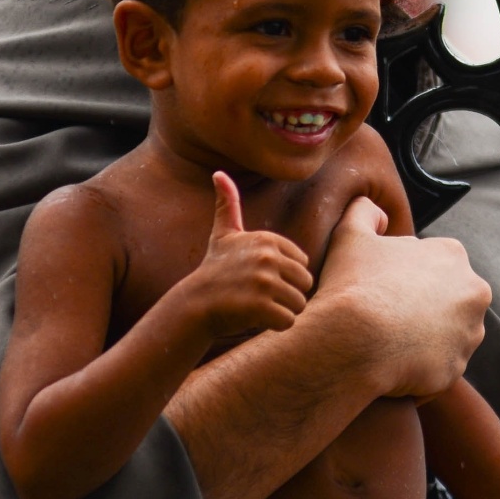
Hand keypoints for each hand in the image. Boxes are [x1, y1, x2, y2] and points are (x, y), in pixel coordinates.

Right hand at [176, 174, 313, 340]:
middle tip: (259, 295)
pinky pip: (288, 321)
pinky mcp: (260, 306)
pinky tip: (254, 318)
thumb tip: (218, 173)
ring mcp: (264, 281)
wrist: (195, 303)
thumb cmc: (214, 270)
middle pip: (305, 284)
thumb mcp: (223, 235)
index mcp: (268, 239)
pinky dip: (275, 325)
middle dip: (286, 295)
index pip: (302, 265)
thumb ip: (227, 205)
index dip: (284, 276)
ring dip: (281, 311)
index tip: (259, 277)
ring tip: (256, 306)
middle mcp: (267, 256)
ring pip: (298, 304)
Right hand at [314, 196, 488, 397]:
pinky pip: (438, 366)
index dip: (405, 276)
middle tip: (386, 315)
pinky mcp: (457, 368)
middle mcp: (473, 293)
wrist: (354, 341)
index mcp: (452, 255)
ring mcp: (469, 334)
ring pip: (447, 334)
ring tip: (389, 341)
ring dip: (425, 336)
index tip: (384, 288)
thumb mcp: (351, 234)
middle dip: (423, 307)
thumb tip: (377, 212)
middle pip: (447, 299)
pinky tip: (393, 363)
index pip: (433, 264)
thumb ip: (365, 212)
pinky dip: (421, 366)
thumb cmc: (354, 285)